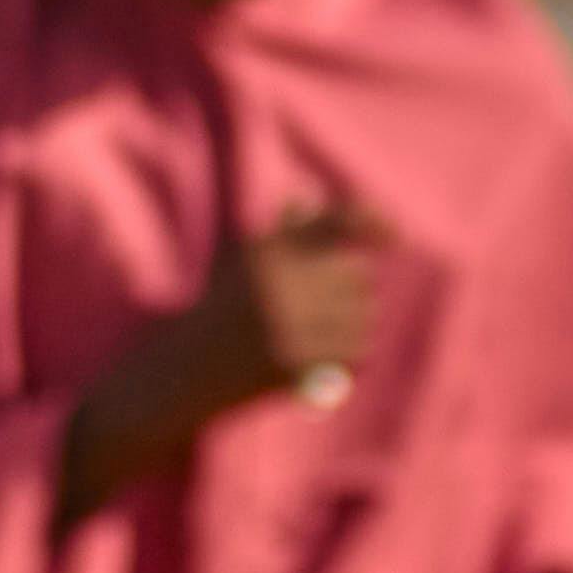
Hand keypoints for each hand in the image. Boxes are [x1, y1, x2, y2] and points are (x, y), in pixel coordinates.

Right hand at [192, 198, 385, 412]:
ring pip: (363, 316)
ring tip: (316, 341)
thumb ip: (278, 234)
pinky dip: (349, 361)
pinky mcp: (290, 361)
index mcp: (265, 249)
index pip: (336, 222)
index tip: (394, 236)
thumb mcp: (239, 266)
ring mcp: (282, 321)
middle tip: (316, 315)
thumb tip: (306, 201)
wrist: (179, 371)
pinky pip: (354, 352)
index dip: (371, 221)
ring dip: (351, 330)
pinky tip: (324, 365)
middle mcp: (275, 279)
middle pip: (357, 275)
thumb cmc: (217, 313)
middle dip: (348, 295)